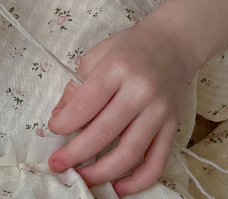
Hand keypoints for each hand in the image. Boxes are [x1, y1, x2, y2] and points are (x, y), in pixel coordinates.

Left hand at [47, 19, 194, 196]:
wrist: (174, 43)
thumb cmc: (133, 47)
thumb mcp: (99, 54)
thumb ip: (78, 85)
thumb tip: (60, 117)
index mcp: (118, 68)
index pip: (85, 105)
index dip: (64, 123)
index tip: (53, 129)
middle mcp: (140, 90)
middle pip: (103, 133)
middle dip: (75, 154)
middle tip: (57, 164)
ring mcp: (159, 111)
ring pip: (129, 153)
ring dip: (101, 173)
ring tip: (82, 178)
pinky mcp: (172, 125)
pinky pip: (157, 162)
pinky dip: (138, 182)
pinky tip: (119, 187)